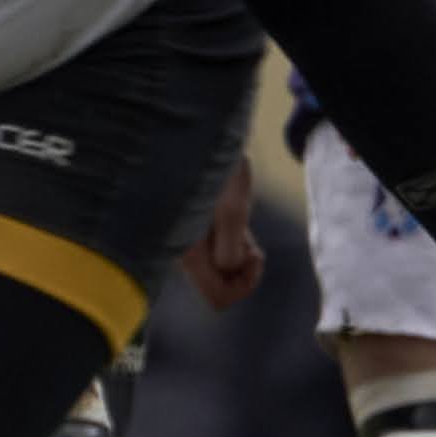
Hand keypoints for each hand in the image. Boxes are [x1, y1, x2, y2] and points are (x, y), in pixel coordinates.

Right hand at [181, 153, 264, 310]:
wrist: (194, 137)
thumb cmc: (213, 168)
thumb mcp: (231, 207)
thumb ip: (230, 245)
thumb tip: (228, 269)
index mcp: (188, 254)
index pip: (219, 299)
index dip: (245, 284)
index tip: (252, 253)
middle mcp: (182, 255)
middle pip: (219, 288)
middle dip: (242, 268)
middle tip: (248, 237)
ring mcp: (186, 245)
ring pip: (220, 270)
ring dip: (238, 251)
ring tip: (237, 217)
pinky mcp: (193, 232)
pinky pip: (218, 253)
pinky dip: (233, 241)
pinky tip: (232, 214)